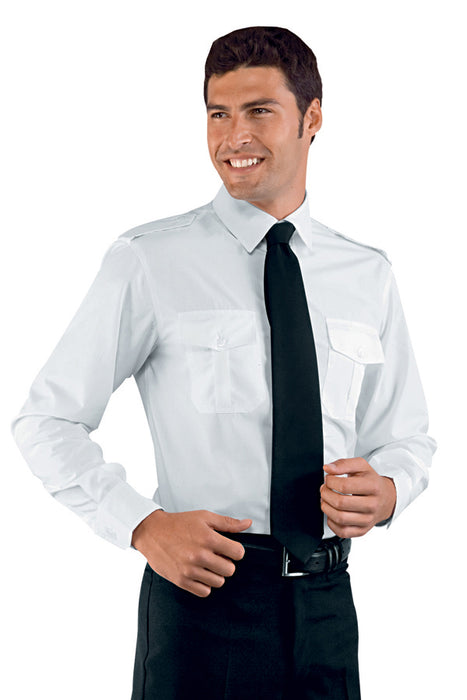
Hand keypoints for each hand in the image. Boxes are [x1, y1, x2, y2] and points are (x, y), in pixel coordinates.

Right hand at [131, 509, 251, 596]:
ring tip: (206, 564)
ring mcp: (190, 570)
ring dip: (215, 574)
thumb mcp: (204, 517)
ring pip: (219, 582)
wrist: (152, 532)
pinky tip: (199, 573)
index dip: (235, 550)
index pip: (238, 553)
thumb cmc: (178, 524)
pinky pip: (204, 591)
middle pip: (230, 570)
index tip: (228, 548)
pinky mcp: (181, 580)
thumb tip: (247, 524)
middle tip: (216, 555)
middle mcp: (200, 555)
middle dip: (226, 562)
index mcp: (208, 538)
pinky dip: (204, 584)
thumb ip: (227, 523)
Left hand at [320, 458, 395, 537]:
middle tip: (325, 489)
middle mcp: (372, 505)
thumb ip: (343, 464)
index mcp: (373, 487)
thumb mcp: (361, 466)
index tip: (329, 479)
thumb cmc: (371, 482)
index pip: (344, 486)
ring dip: (326, 507)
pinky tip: (333, 512)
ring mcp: (368, 520)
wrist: (386, 498)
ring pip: (339, 518)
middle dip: (326, 494)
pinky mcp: (362, 530)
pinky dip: (331, 522)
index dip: (330, 481)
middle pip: (340, 503)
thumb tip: (328, 468)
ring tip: (327, 499)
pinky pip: (342, 531)